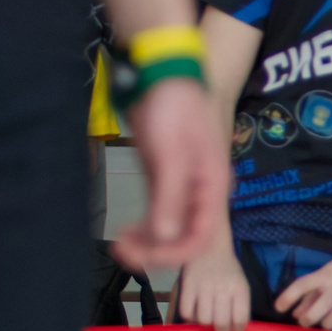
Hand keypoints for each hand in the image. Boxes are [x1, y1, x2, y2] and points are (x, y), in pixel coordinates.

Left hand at [116, 77, 227, 269]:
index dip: (171, 253)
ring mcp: (182, 188)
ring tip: (119, 245)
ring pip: (168, 228)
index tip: (141, 256)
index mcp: (212, 189)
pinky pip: (157, 214)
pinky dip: (143, 227)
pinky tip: (126, 231)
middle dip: (154, 251)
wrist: (162, 74)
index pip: (198, 238)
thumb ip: (170, 197)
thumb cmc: (173, 110)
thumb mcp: (171, 154)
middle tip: (121, 252)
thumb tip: (166, 236)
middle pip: (183, 238)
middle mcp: (200, 194)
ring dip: (146, 242)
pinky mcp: (164, 179)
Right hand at [176, 244, 251, 330]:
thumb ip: (240, 304)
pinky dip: (190, 317)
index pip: (240, 319)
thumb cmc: (228, 269)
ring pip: (204, 319)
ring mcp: (203, 286)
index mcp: (239, 288)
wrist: (209, 246)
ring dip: (206, 323)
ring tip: (207, 317)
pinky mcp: (187, 285)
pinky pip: (186, 311)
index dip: (237, 330)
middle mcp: (222, 288)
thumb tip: (236, 328)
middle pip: (221, 322)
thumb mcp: (241, 283)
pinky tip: (194, 311)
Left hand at [275, 240, 331, 330]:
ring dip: (327, 324)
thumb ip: (310, 294)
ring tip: (327, 322)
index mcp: (325, 275)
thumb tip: (294, 313)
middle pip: (318, 307)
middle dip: (308, 319)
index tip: (278, 309)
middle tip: (305, 322)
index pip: (302, 285)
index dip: (288, 297)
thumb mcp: (327, 274)